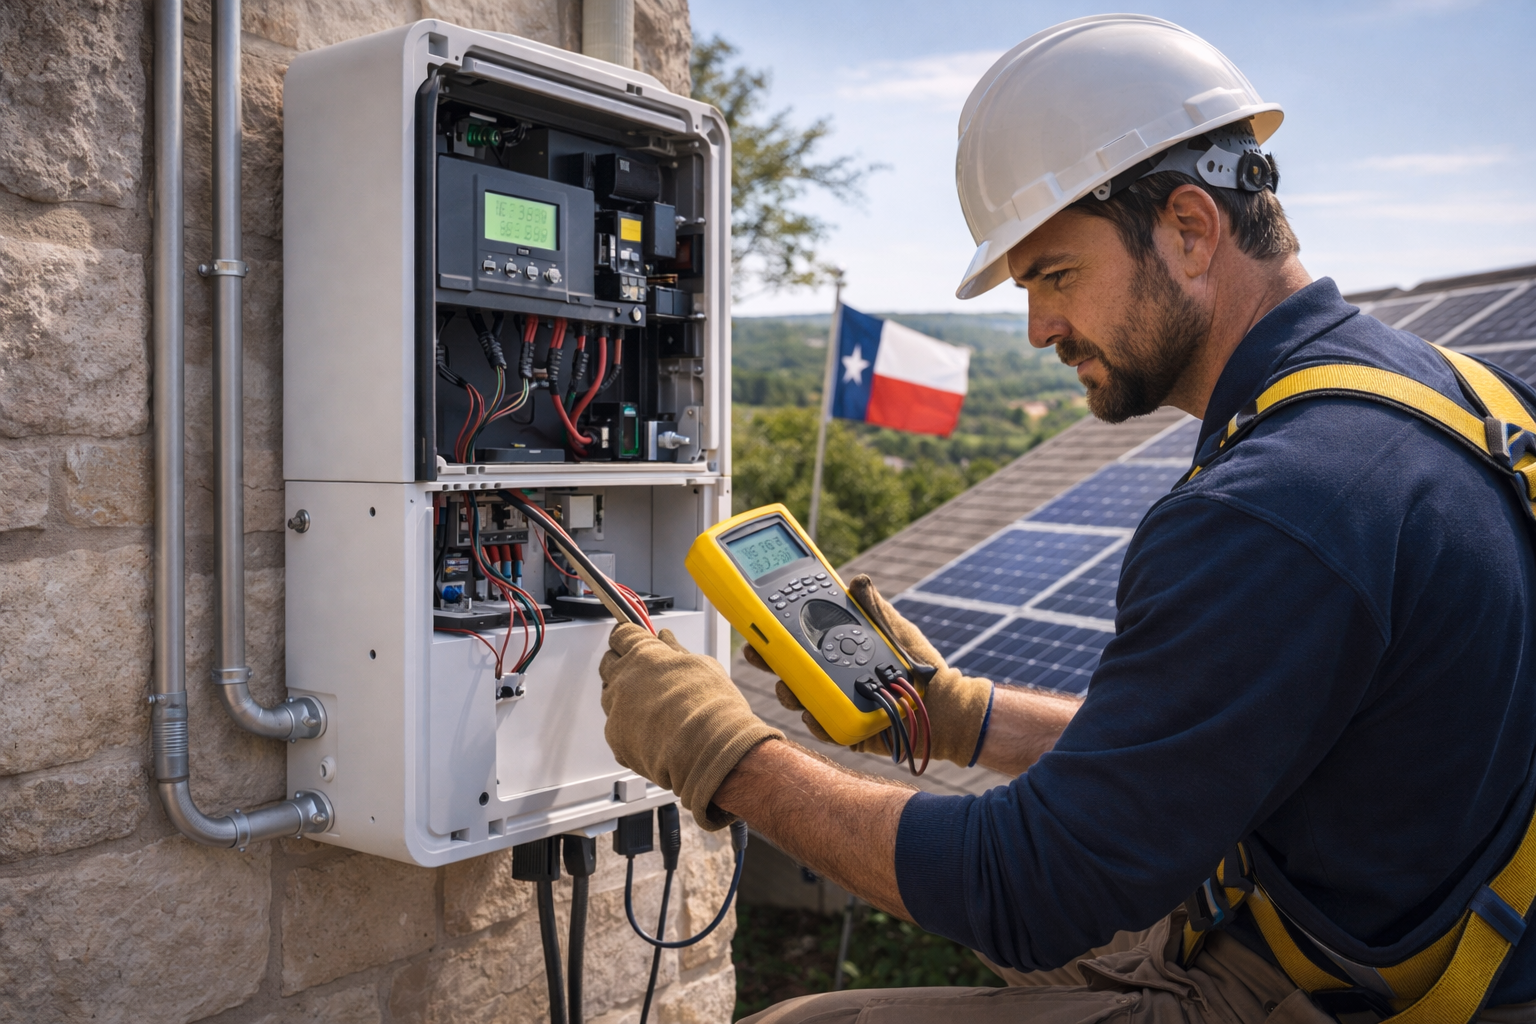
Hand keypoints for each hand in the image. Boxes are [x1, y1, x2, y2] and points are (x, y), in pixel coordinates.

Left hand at [600, 624, 782, 828]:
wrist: (710, 750)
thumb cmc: (712, 707)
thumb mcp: (702, 666)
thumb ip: (676, 650)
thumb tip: (666, 638)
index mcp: (644, 654)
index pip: (622, 634)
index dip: (629, 636)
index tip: (635, 640)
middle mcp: (624, 679)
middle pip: (609, 663)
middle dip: (622, 663)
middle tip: (644, 672)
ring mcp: (616, 710)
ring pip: (609, 696)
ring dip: (623, 695)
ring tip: (652, 705)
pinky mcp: (616, 739)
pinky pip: (615, 727)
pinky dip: (628, 727)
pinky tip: (651, 730)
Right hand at [745, 574, 994, 767]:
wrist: (941, 702)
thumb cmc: (916, 662)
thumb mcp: (893, 627)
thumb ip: (872, 605)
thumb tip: (858, 580)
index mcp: (835, 646)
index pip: (796, 635)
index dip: (773, 630)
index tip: (756, 620)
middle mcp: (829, 673)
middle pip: (787, 667)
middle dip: (768, 660)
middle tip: (758, 653)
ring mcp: (834, 700)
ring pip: (796, 697)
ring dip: (788, 692)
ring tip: (790, 688)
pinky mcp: (843, 726)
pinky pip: (821, 724)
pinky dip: (815, 720)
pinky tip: (814, 714)